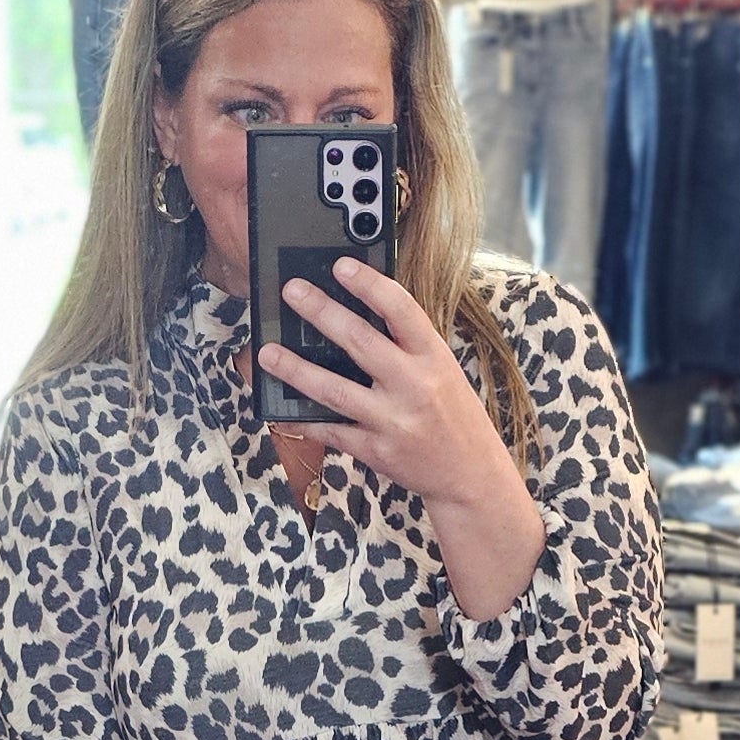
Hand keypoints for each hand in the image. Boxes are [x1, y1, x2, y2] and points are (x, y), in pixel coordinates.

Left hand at [259, 259, 548, 615]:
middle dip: (322, 313)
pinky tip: (280, 409)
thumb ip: (406, 346)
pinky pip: (332, 431)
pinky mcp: (377, 451)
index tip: (341, 265)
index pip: (401, 310)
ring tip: (267, 352)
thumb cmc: (453, 414)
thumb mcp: (442, 371)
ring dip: (296, 370)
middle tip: (292, 292)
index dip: (369, 284)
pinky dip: (304, 420)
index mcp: (433, 358)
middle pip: (361, 342)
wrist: (471, 474)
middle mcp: (414, 386)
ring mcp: (394, 421)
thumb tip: (355, 315)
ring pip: (335, 390)